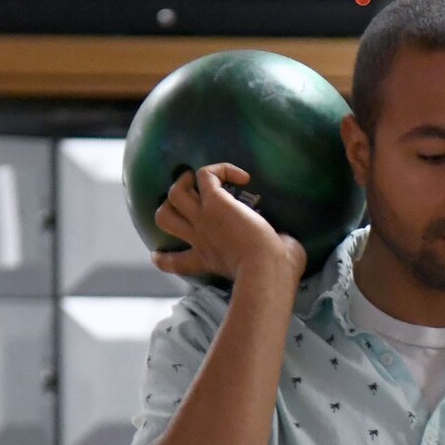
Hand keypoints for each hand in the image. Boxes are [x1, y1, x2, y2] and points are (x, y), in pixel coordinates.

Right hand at [152, 163, 307, 285]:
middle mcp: (199, 238)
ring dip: (187, 181)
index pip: (175, 263)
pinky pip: (206, 174)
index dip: (162, 259)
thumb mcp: (264, 269)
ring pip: (175, 193)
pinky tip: (244, 177)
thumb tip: (286, 243)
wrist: (266, 270)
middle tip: (191, 197)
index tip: (158, 256)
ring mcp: (203, 219)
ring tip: (206, 179)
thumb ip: (266, 256)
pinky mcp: (215, 203)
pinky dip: (221, 169)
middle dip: (171, 205)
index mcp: (208, 260)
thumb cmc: (275, 274)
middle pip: (164, 218)